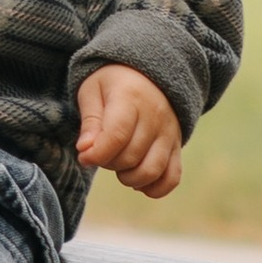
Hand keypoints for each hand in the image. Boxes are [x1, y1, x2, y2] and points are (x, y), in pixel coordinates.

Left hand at [76, 63, 182, 198]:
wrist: (149, 74)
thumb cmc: (113, 84)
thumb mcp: (93, 91)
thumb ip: (90, 121)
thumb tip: (85, 150)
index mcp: (131, 98)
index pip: (117, 136)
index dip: (97, 154)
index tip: (84, 156)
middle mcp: (155, 117)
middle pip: (131, 156)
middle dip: (108, 163)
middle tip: (101, 153)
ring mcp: (169, 133)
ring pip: (151, 170)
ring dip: (128, 178)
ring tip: (118, 166)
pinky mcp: (177, 146)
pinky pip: (172, 177)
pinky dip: (154, 188)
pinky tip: (138, 182)